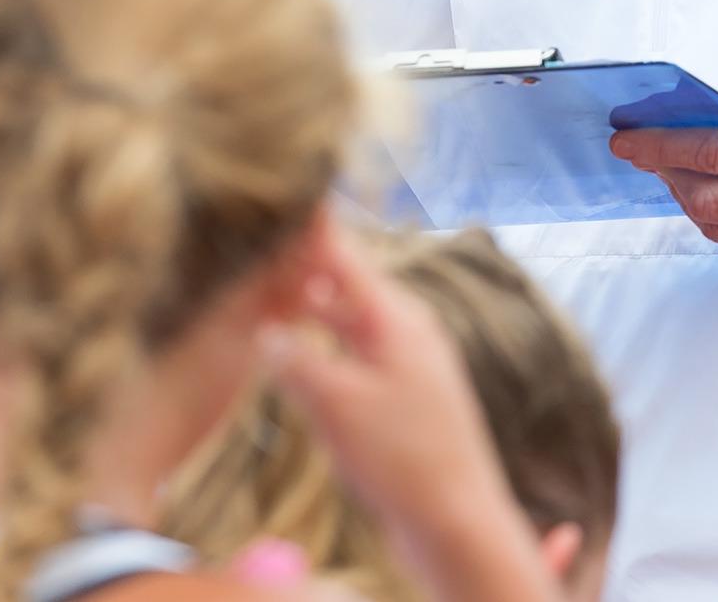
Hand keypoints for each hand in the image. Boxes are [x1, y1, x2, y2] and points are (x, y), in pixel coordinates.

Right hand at [261, 221, 557, 600]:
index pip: (343, 255)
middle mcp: (406, 331)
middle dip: (302, 266)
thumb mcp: (337, 406)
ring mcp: (407, 365)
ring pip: (348, 322)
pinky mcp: (404, 398)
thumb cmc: (404, 460)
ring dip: (311, 308)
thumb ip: (296, 361)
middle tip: (259, 246)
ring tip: (271, 290)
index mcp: (396, 318)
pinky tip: (302, 352)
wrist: (457, 523)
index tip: (284, 194)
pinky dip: (325, 344)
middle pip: (344, 284)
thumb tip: (266, 330)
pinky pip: (356, 355)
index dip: (309, 227)